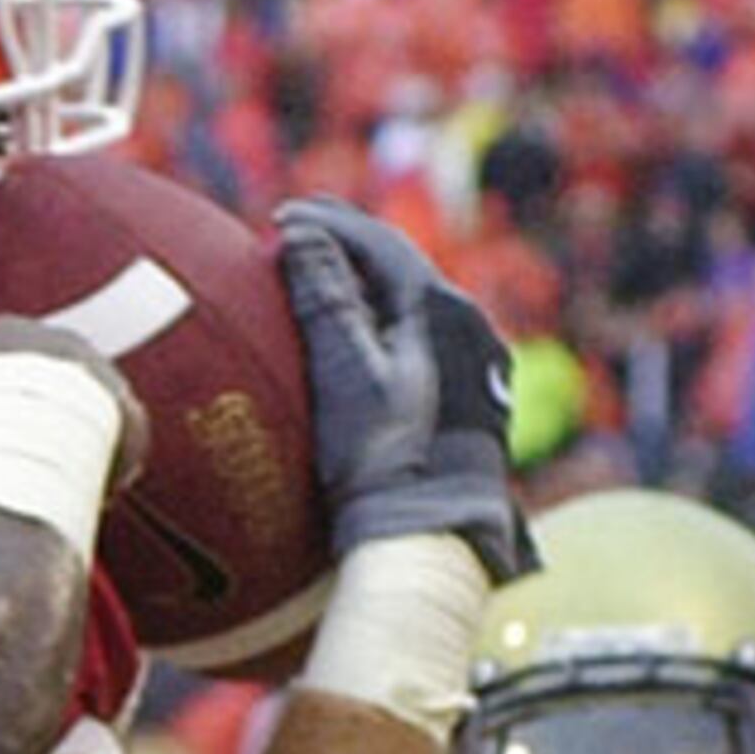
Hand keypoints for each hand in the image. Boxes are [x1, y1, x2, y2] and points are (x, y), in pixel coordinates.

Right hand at [0, 315, 149, 494]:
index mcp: (14, 331)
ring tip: (41, 474)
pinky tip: (76, 492)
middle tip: (5, 448)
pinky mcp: (128, 423)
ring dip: (66, 436)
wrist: (21, 426)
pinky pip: (113, 447)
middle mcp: (66, 346)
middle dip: (29, 407)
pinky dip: (98, 466)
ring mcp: (102, 382)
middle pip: (45, 379)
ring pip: (82, 411)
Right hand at [272, 197, 528, 579]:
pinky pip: (421, 331)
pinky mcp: (468, 391)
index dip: (327, 225)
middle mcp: (468, 324)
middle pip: (400, 266)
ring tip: (320, 276)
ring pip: (412, 299)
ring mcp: (474, 358)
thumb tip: (300, 235)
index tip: (280, 220)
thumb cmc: (383, 455)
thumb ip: (324, 297)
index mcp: (442, 310)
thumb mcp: (343, 371)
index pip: (379, 244)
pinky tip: (358, 330)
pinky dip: (382, 315)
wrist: (428, 533)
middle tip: (297, 233)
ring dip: (365, 280)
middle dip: (346, 245)